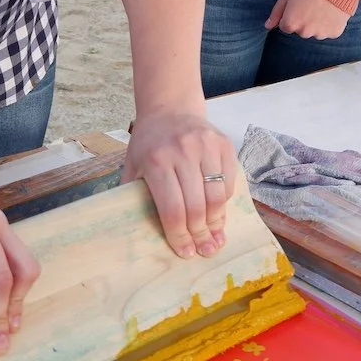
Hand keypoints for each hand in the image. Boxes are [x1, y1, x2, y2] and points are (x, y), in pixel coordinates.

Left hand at [124, 108, 236, 258]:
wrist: (170, 108)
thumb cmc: (148, 143)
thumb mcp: (132, 165)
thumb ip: (132, 195)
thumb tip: (135, 234)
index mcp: (156, 161)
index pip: (172, 209)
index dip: (179, 235)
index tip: (185, 252)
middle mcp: (183, 152)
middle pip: (196, 206)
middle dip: (200, 234)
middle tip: (204, 251)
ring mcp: (206, 146)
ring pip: (216, 197)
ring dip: (216, 223)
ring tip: (215, 239)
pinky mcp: (224, 144)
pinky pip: (228, 183)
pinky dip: (223, 203)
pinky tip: (217, 213)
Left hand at [266, 0, 353, 39]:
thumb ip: (276, 12)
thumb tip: (267, 26)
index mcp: (290, 24)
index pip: (285, 26)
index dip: (291, 15)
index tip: (298, 5)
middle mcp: (304, 33)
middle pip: (301, 30)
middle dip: (304, 20)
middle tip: (311, 5)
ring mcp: (320, 34)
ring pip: (315, 32)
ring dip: (317, 23)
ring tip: (322, 7)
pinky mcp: (335, 32)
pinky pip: (329, 31)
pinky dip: (330, 24)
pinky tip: (331, 11)